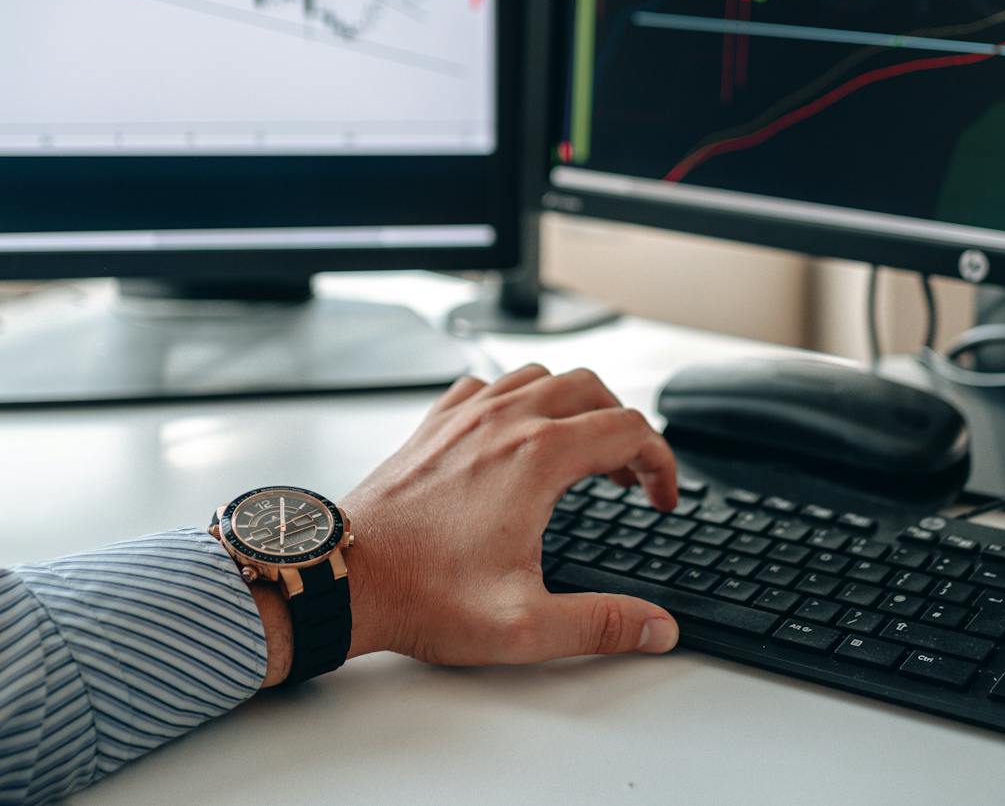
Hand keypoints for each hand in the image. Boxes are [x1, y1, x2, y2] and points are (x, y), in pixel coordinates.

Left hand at [336, 364, 680, 665]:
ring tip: (583, 449)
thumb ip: (601, 625)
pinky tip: (513, 432)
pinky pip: (487, 384)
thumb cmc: (421, 594)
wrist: (344, 576)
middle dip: (623, 428)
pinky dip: (516, 398)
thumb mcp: (525, 625)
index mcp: (537, 459)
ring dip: (574, 405)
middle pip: (591, 391)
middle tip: (629, 476)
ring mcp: (465, 417)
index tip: (660, 499)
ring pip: (541, 377)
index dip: (660, 464)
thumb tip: (656, 628)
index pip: (628, 431)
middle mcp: (504, 423)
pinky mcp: (433, 426)